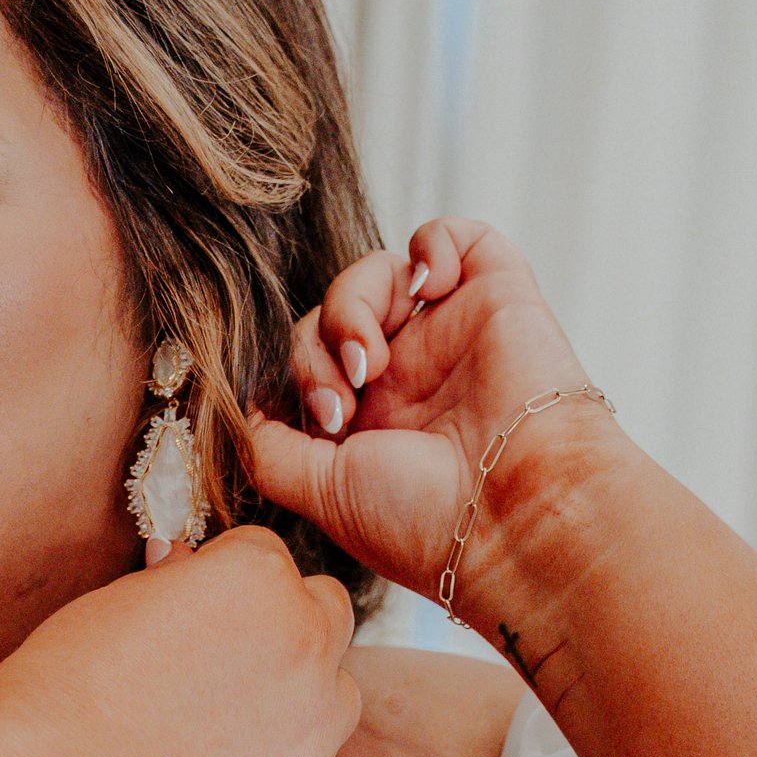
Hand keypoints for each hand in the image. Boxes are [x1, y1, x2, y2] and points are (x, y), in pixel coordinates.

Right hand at [0, 526, 361, 756]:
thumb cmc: (64, 688)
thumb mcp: (115, 604)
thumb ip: (173, 584)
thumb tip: (182, 567)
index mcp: (259, 577)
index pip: (267, 558)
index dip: (226, 584)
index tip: (192, 614)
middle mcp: (305, 642)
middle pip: (327, 615)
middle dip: (286, 630)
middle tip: (220, 668)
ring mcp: (315, 727)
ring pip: (340, 699)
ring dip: (301, 706)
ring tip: (227, 733)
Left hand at [246, 218, 618, 607]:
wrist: (518, 516)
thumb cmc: (426, 520)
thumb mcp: (320, 492)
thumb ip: (269, 448)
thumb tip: (238, 405)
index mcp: (373, 421)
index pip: (308, 359)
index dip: (296, 375)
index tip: (323, 422)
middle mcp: (411, 375)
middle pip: (332, 313)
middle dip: (318, 351)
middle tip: (344, 404)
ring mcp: (452, 333)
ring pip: (377, 272)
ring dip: (353, 303)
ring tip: (373, 360)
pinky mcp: (497, 296)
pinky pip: (453, 236)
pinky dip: (429, 245)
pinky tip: (426, 288)